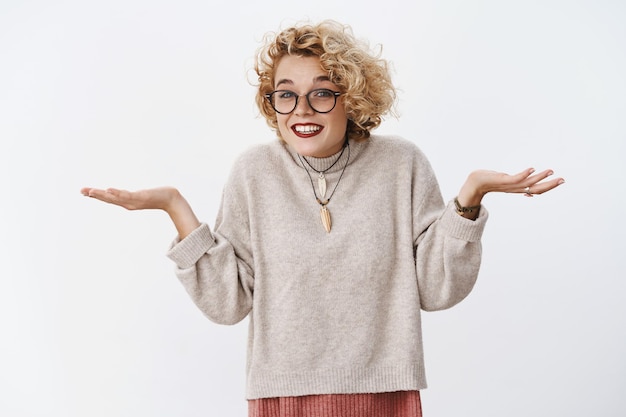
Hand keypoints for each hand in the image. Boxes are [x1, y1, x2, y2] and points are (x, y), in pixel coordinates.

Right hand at [80, 186, 200, 238]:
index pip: (108, 198)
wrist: (171, 199)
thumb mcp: (141, 195)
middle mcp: (128, 203)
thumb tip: (130, 192)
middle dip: (94, 195)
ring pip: (115, 198)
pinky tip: (109, 189)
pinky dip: (117, 193)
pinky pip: (126, 195)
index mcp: (126, 202)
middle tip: (81, 191)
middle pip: (108, 199)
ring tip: (91, 191)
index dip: (96, 195)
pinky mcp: (140, 197)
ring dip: (102, 194)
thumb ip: (135, 195)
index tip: (84, 192)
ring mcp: (133, 201)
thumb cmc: (157, 196)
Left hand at [456, 168, 564, 218]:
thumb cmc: (490, 182)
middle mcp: (515, 189)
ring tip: (551, 171)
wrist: (475, 183)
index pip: (536, 190)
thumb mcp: (507, 183)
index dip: (548, 187)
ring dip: (540, 177)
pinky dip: (525, 174)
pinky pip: (516, 178)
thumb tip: (529, 190)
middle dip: (550, 185)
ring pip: (528, 183)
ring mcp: (510, 185)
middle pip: (536, 189)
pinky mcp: (503, 180)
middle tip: (563, 179)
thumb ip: (518, 184)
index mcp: (518, 190)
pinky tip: (532, 168)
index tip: (560, 181)